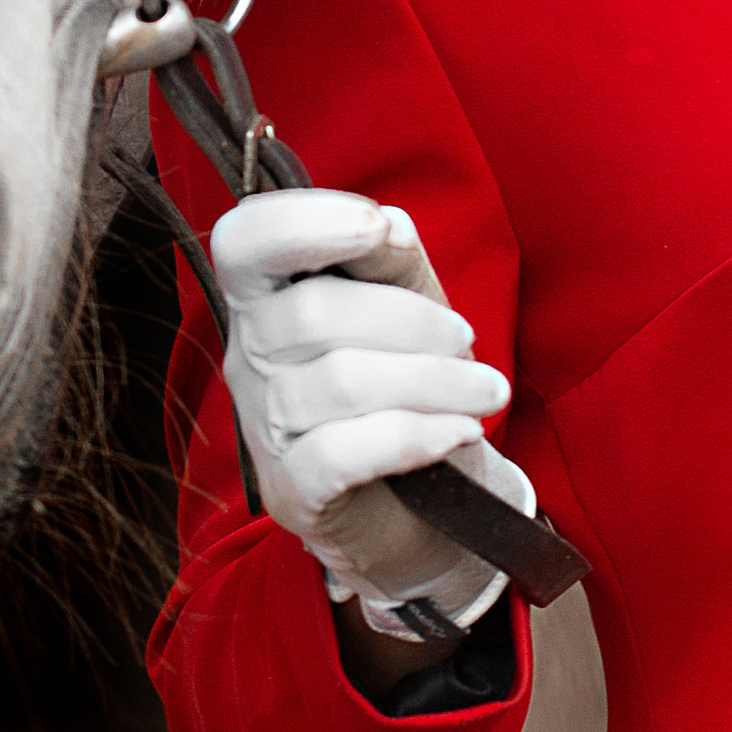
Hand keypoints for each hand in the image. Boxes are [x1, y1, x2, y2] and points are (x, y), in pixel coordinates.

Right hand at [211, 187, 533, 620]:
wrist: (424, 509)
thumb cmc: (406, 388)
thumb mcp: (408, 304)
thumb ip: (391, 257)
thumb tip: (386, 226)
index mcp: (267, 299)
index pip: (244, 242)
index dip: (301, 222)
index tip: (379, 229)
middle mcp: (249, 359)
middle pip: (312, 313)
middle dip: (411, 321)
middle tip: (470, 340)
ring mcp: (263, 429)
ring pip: (339, 383)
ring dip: (435, 380)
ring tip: (487, 393)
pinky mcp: (292, 491)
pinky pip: (343, 453)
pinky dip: (414, 436)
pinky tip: (459, 432)